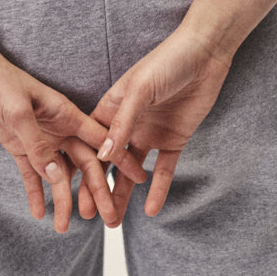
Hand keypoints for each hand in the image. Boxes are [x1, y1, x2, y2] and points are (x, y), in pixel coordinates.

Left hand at [0, 43, 147, 232]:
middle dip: (95, 192)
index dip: (120, 159)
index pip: (100, 140)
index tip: (138, 179)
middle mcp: (57, 128)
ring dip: (62, 199)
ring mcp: (39, 138)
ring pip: (57, 174)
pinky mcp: (18, 145)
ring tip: (64, 228)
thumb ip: (37, 143)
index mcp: (65, 113)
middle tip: (107, 220)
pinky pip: (30, 174)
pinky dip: (35, 193)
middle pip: (83, 164)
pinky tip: (40, 213)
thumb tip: (56, 176)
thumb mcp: (18, 110)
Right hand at [81, 24, 232, 222]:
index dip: (82, 168)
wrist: (205, 53)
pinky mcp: (174, 140)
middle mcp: (128, 123)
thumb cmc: (167, 61)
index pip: (92, 143)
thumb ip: (122, 122)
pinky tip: (151, 210)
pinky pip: (164, 170)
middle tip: (89, 217)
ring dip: (124, 194)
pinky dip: (158, 190)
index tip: (71, 194)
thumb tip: (102, 157)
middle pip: (109, 162)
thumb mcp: (140, 89)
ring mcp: (150, 133)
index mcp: (112, 108)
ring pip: (132, 172)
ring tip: (114, 222)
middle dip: (98, 189)